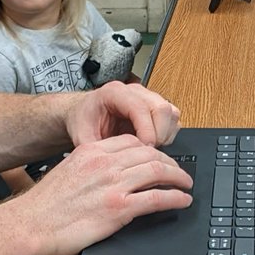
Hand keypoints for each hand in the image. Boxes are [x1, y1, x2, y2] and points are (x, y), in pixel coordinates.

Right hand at [16, 134, 192, 254]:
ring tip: (186, 184)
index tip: (159, 157)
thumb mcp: (67, 173)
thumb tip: (105, 175)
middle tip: (179, 171)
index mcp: (91, 150)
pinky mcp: (119, 208)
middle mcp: (104, 163)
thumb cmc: (43, 207)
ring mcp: (113, 185)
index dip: (151, 149)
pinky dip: (175, 198)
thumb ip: (89, 168)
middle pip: (150, 153)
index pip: (131, 142)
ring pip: (158, 171)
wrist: (31, 226)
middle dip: (170, 162)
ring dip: (178, 177)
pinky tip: (183, 200)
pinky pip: (158, 197)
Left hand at [65, 80, 180, 147]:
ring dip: (165, 135)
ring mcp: (147, 97)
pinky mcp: (155, 107)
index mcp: (114, 93)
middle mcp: (134, 92)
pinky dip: (167, 135)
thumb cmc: (83, 121)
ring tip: (149, 149)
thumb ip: (98, 149)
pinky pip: (172, 119)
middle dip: (159, 134)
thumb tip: (116, 163)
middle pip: (161, 108)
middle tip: (147, 152)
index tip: (145, 148)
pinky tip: (152, 144)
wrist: (83, 114)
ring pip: (171, 112)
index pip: (140, 108)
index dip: (147, 130)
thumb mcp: (82, 136)